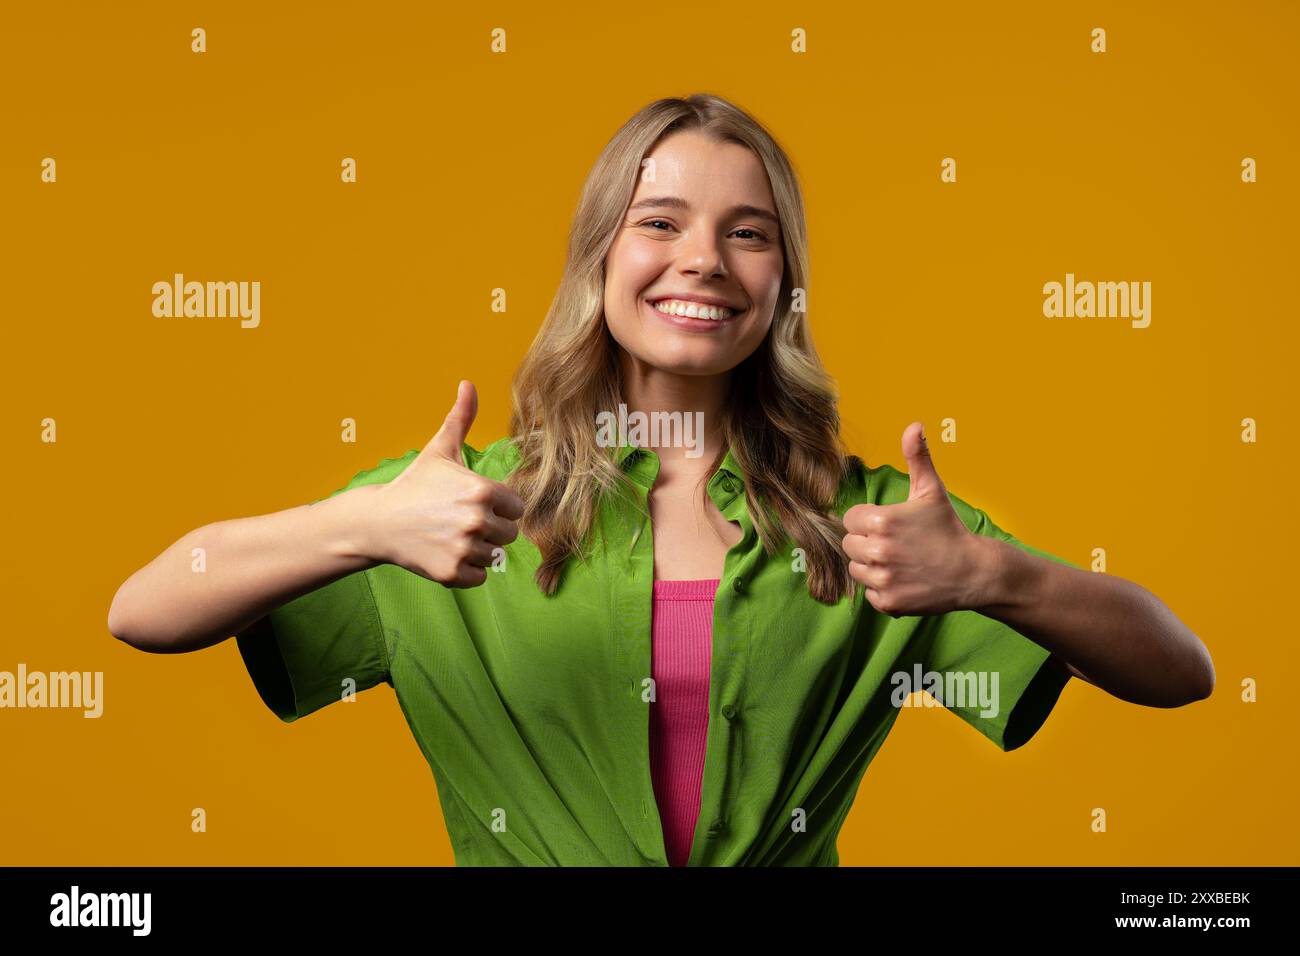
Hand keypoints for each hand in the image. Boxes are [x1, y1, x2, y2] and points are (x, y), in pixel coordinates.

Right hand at [365, 380, 524, 586]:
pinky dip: (466, 569)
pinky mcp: (452, 572)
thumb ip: (461, 418)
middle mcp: (476, 519)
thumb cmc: (415, 484)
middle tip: (458, 521)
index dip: (498, 506)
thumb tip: (468, 383)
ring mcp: (464, 548)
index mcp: (482, 490)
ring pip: (493, 555)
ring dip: (476, 549)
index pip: (517, 508)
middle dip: (489, 528)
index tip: (473, 503)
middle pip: (509, 533)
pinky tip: (445, 552)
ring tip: (449, 535)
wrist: (378, 522)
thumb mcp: (440, 450)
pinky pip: (479, 576)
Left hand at [840, 422, 987, 616]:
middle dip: (869, 543)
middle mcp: (878, 551)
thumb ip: (917, 457)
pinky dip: (883, 589)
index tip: (891, 525)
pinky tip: (905, 580)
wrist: (974, 571)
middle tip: (898, 544)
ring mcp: (882, 579)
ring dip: (873, 566)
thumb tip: (914, 425)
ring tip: (901, 561)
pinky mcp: (888, 603)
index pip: (850, 519)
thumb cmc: (948, 529)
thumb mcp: (931, 490)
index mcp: (880, 521)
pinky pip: (869, 593)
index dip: (869, 521)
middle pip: (850, 545)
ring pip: (857, 569)